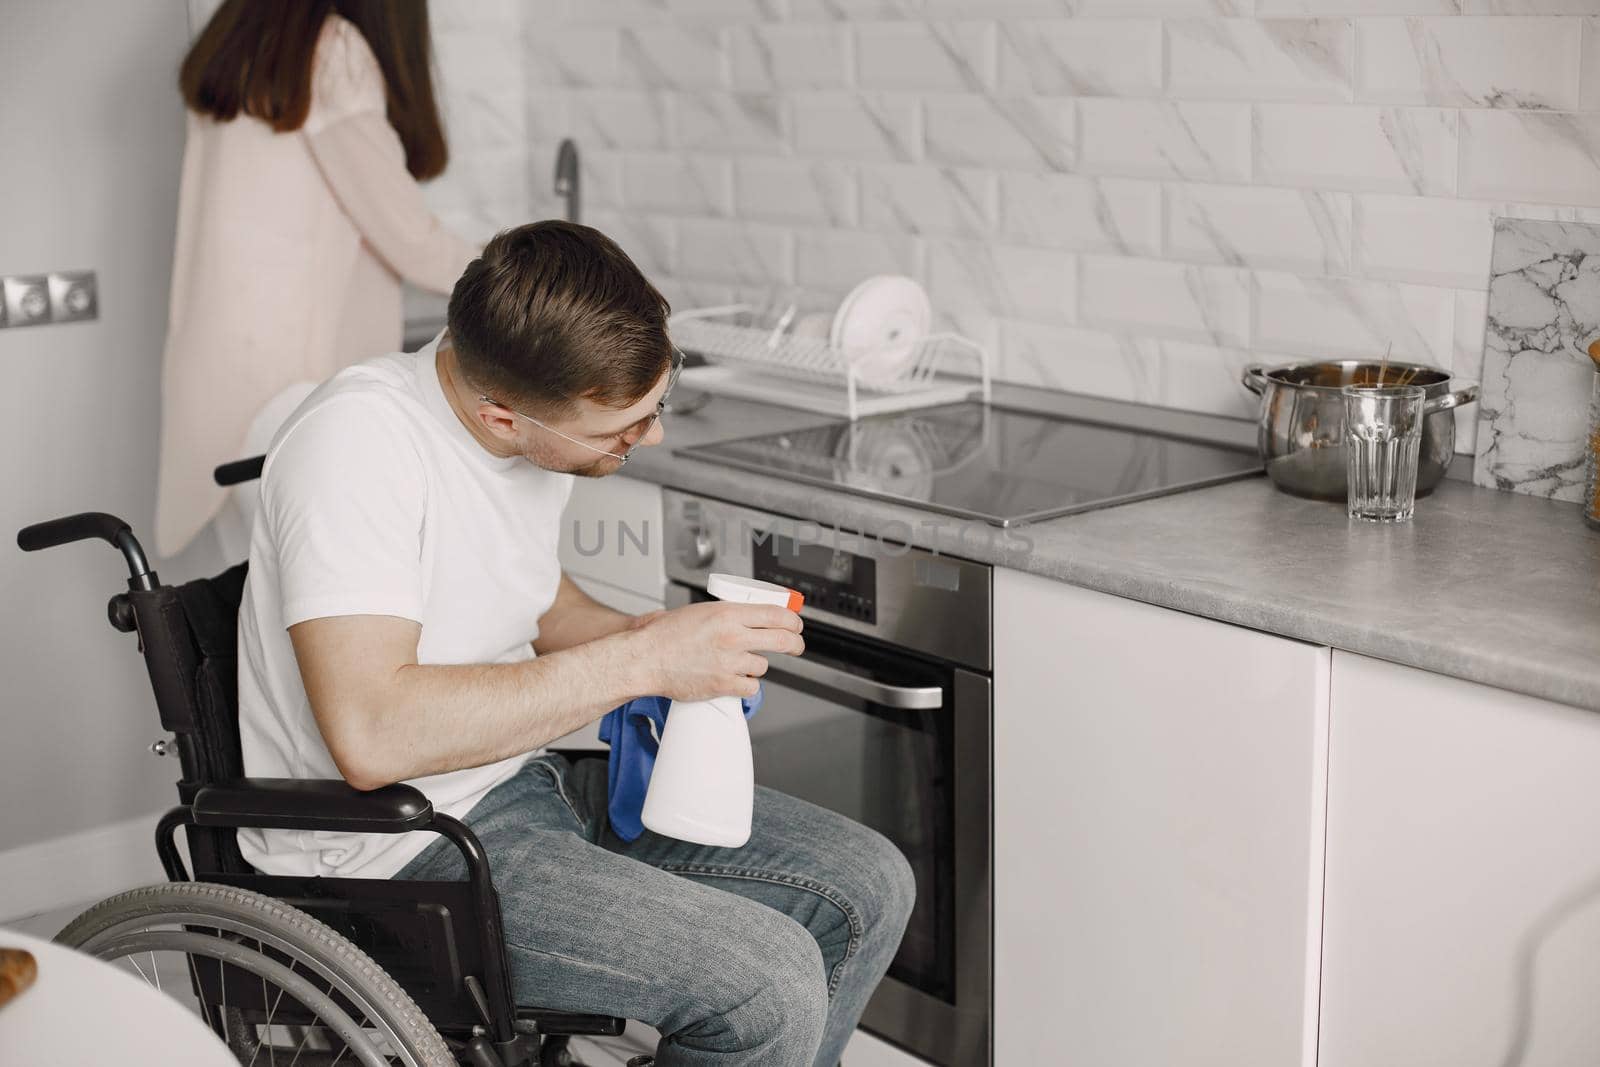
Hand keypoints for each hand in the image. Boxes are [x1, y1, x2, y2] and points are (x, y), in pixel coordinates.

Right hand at [628, 601, 803, 700]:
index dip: (792, 620)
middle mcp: (732, 636)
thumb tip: (753, 614)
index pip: (776, 614)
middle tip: (796, 645)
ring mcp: (729, 662)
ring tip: (737, 662)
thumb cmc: (664, 635)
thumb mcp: (700, 612)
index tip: (795, 624)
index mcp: (728, 613)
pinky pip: (750, 687)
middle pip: (782, 640)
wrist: (644, 658)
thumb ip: (728, 613)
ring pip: (763, 665)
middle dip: (794, 644)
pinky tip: (734, 679)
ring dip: (755, 665)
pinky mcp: (723, 684)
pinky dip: (746, 685)